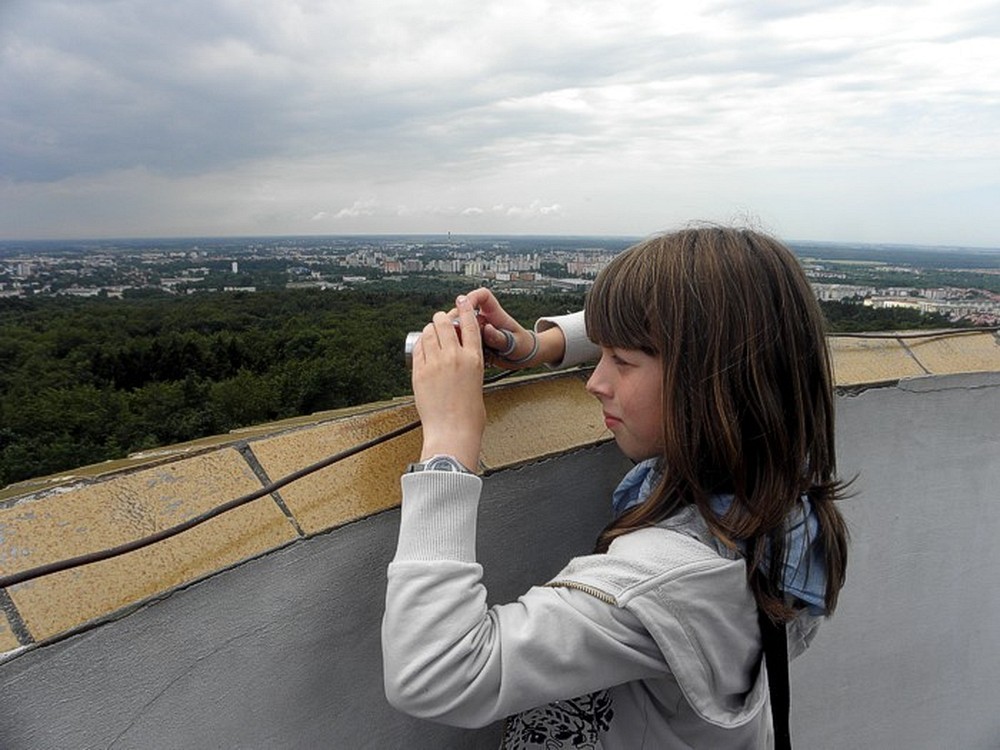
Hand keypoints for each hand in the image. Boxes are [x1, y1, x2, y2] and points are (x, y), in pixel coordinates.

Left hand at [411, 295, 485, 470]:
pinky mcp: (419, 371)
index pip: (470, 324)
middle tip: (442, 322)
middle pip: (444, 322)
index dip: (465, 308)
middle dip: (442, 319)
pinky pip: (419, 348)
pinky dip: (421, 344)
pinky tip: (424, 348)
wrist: (452, 431)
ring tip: (432, 336)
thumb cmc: (468, 414)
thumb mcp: (478, 381)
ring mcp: (435, 363)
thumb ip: (469, 364)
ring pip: (429, 331)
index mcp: (474, 358)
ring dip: (431, 330)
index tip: (462, 301)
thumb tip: (461, 356)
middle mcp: (454, 356)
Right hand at [450, 288, 562, 369]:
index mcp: (496, 314)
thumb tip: (487, 329)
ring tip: (460, 346)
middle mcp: (485, 319)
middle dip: (456, 319)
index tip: (463, 308)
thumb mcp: (515, 344)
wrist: (524, 358)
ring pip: (459, 325)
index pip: (482, 296)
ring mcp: (478, 330)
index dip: (471, 298)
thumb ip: (500, 338)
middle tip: (456, 333)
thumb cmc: (523, 347)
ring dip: (455, 333)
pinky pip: (462, 339)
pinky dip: (458, 344)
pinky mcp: (474, 340)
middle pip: (464, 310)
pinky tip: (462, 353)